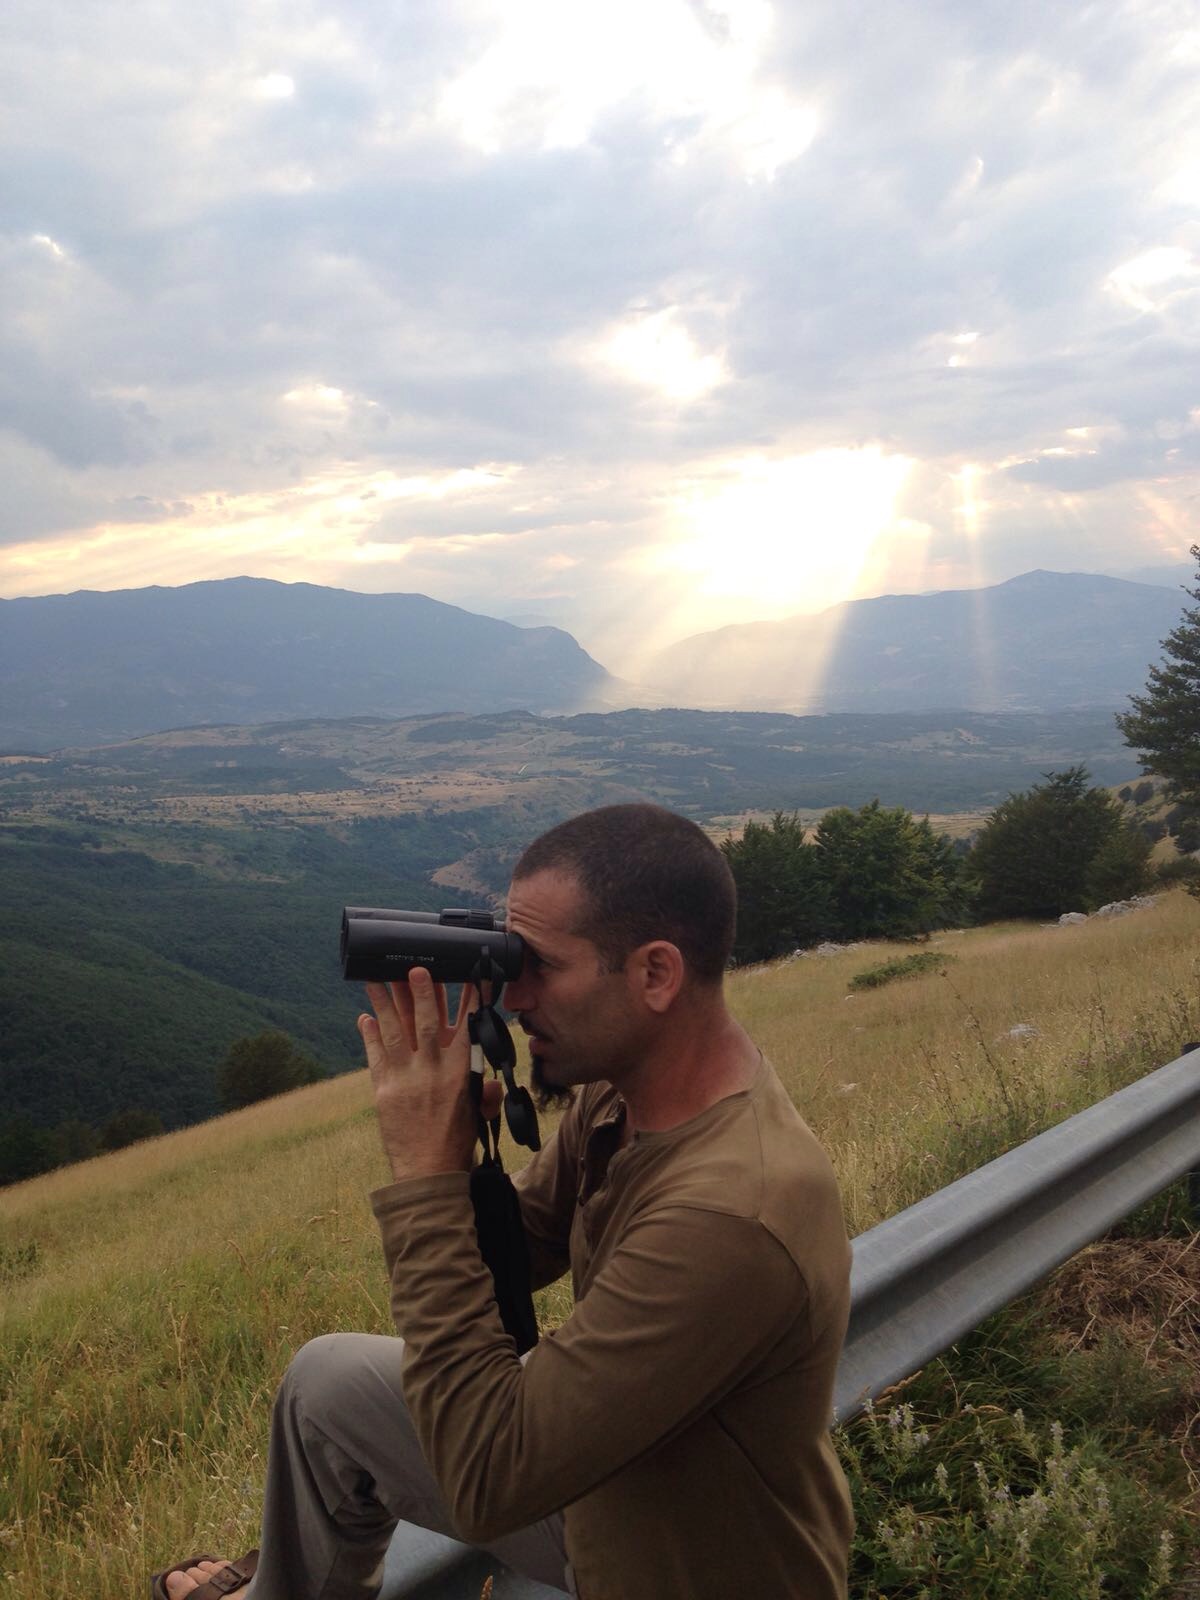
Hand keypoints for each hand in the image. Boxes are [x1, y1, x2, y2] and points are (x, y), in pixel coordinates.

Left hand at [359, 971, 480, 1181]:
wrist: (429, 1173)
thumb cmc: (458, 1142)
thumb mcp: (479, 1112)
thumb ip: (486, 1090)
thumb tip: (492, 1079)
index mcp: (460, 1074)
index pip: (466, 1027)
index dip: (468, 999)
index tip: (469, 976)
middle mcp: (432, 1072)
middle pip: (424, 1022)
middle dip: (420, 993)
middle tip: (414, 969)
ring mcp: (405, 1080)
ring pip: (393, 1032)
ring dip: (384, 1004)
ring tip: (375, 979)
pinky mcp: (383, 1091)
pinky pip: (375, 1056)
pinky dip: (369, 1036)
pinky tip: (365, 1018)